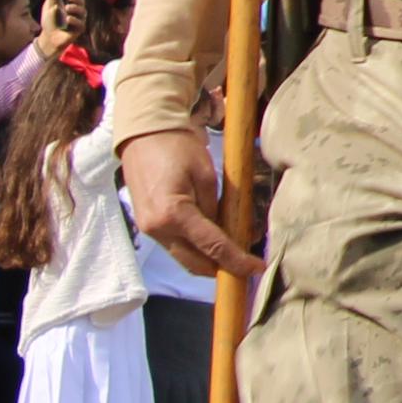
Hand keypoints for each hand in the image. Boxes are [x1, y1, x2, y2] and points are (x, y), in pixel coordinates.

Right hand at [126, 129, 253, 278]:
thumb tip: (228, 233)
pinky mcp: (148, 225)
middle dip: (222, 268)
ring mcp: (149, 230)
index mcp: (173, 215)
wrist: (144, 133)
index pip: (212, 247)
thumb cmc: (178, 147)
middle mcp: (157, 229)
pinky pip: (176, 245)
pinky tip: (214, 240)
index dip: (237, 261)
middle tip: (247, 266)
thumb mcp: (206, 175)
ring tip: (235, 253)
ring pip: (184, 256)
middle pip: (195, 262)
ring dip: (209, 259)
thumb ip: (216, 208)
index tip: (257, 269)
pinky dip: (195, 247)